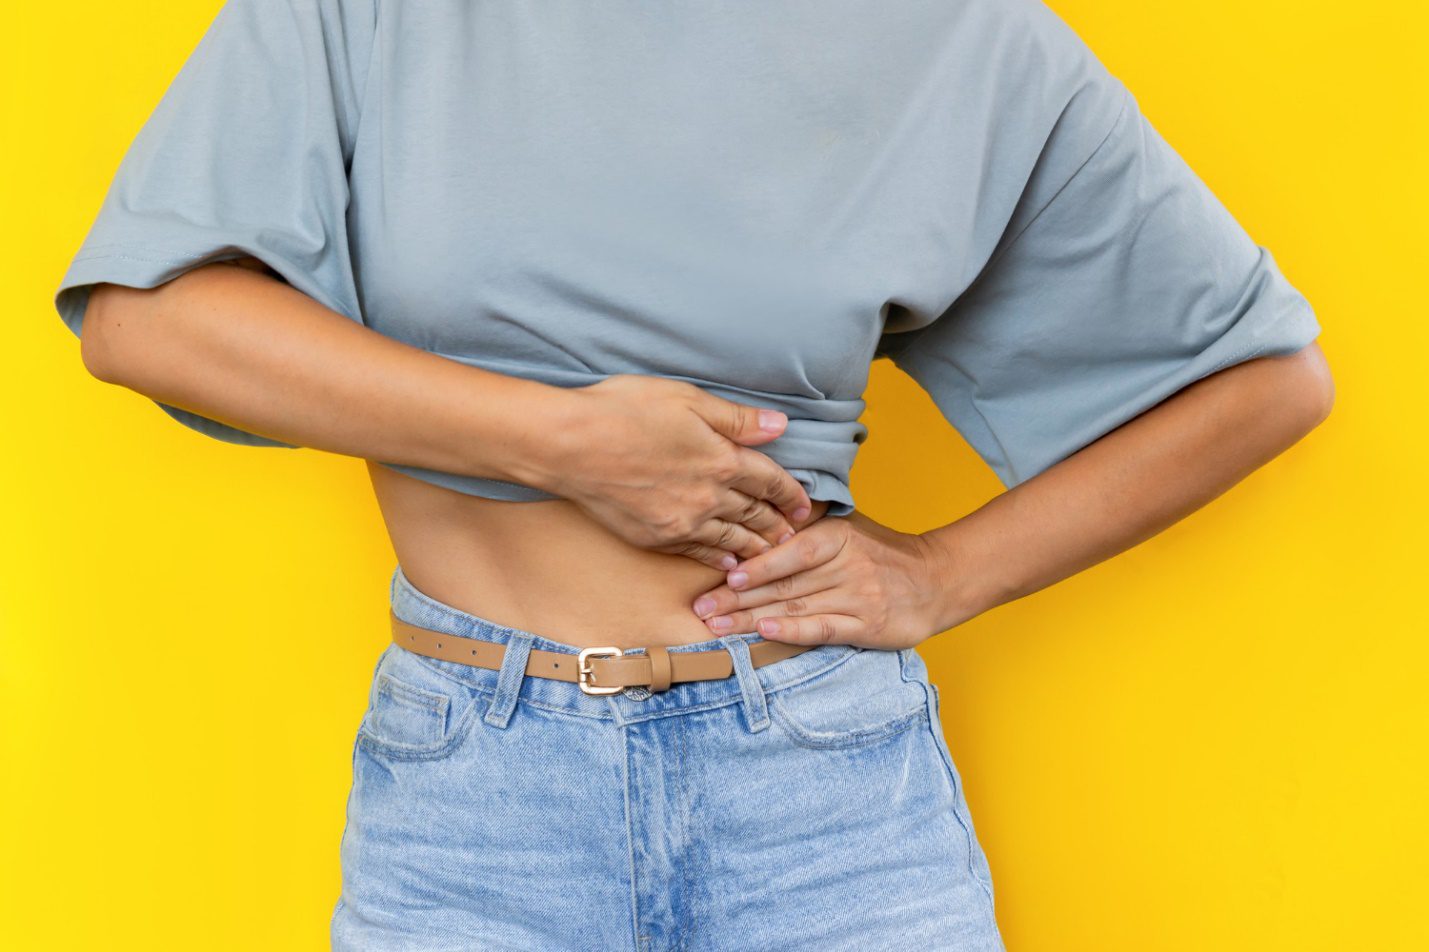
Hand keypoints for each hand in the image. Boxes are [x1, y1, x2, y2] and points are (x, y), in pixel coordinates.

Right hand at [535, 374, 815, 569]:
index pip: (769, 480)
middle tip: (794, 534)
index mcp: (721, 458)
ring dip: (755, 545)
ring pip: (731, 537)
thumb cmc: (624, 410)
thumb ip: (736, 419)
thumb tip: (780, 427)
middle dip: (777, 524)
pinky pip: (697, 551)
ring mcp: (682, 521)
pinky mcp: (655, 536)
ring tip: (770, 552)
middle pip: (754, 513)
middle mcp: (709, 496)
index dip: (790, 493)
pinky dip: (718, 557)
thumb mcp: (687, 399)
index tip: (805, 504)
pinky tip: (727, 562)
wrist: (569, 445)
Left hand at [688, 510, 949, 649]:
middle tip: (701, 608)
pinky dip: (793, 630)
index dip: (756, 566)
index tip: (724, 577)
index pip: (790, 552)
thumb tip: (761, 518)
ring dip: (751, 619)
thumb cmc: (884, 553)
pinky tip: (766, 633)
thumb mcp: (850, 528)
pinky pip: (824, 628)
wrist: (938, 579)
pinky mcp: (867, 625)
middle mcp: (846, 565)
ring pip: (796, 606)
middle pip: (784, 584)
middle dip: (737, 598)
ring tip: (716, 626)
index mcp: (838, 536)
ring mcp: (857, 596)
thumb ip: (810, 526)